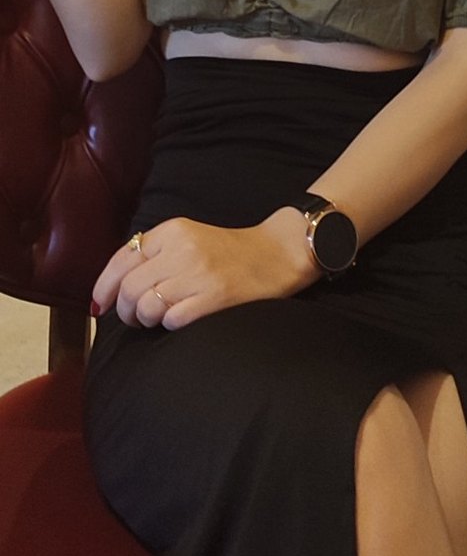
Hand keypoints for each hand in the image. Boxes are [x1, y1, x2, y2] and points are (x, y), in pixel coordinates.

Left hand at [92, 210, 321, 329]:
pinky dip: (168, 325)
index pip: (122, 259)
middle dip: (124, 311)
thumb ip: (154, 253)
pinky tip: (179, 320)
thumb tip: (113, 287)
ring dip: (145, 320)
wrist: (278, 254)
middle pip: (130, 288)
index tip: (100, 304)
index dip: (104, 287)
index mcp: (172, 231)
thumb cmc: (229, 252)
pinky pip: (172, 319)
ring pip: (147, 306)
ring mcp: (200, 273)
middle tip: (133, 318)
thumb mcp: (188, 238)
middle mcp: (183, 249)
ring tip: (156, 320)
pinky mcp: (216, 297)